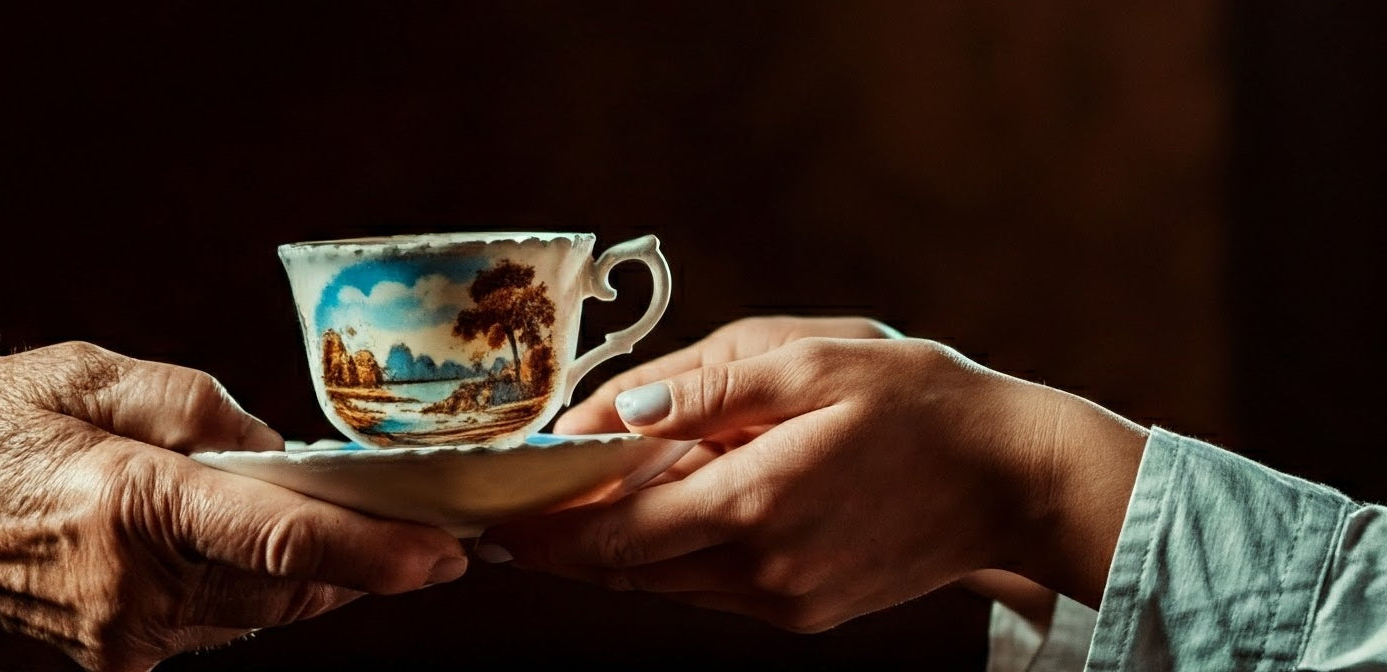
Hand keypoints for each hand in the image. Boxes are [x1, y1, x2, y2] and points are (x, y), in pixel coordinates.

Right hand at [0, 342, 466, 670]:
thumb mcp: (80, 374)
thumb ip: (191, 406)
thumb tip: (273, 447)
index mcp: (132, 508)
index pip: (286, 541)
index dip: (379, 553)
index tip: (447, 552)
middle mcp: (132, 593)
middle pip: (286, 593)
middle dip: (358, 569)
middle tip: (422, 539)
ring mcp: (115, 643)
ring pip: (250, 621)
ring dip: (302, 585)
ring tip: (346, 544)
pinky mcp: (98, 667)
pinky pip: (199, 635)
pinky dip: (236, 600)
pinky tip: (245, 562)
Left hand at [492, 334, 1145, 631]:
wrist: (1019, 480)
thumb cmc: (919, 402)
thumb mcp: (807, 362)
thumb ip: (699, 391)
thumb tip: (609, 416)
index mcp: (754, 504)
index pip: (614, 536)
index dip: (545, 531)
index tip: (491, 518)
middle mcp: (762, 570)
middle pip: (628, 571)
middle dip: (564, 545)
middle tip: (508, 517)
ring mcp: (786, 600)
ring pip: (666, 584)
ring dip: (616, 550)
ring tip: (569, 510)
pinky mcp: (806, 611)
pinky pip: (712, 587)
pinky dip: (673, 555)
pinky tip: (662, 513)